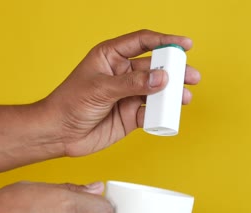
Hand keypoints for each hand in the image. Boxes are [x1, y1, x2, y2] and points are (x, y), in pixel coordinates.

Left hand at [42, 29, 200, 156]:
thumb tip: (162, 78)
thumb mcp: (101, 88)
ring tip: (185, 96)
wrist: (58, 133)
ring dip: (172, 93)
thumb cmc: (70, 103)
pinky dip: (161, 114)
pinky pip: (151, 112)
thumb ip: (132, 83)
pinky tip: (169, 115)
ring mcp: (127, 95)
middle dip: (175, 70)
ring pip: (156, 90)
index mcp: (111, 57)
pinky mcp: (130, 116)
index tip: (185, 45)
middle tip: (192, 75)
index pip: (142, 42)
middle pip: (155, 67)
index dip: (165, 41)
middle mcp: (122, 74)